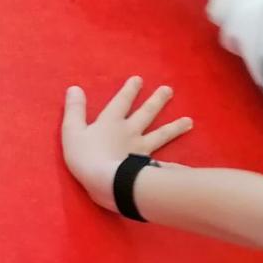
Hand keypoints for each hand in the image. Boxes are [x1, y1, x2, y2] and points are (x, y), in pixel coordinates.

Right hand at [60, 76, 192, 210]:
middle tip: (169, 90)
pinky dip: (175, 163)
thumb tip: (74, 88)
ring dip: (174, 127)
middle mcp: (130, 132)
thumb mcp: (72, 131)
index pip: (121, 101)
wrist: (106, 182)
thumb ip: (74, 110)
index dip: (130, 90)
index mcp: (111, 122)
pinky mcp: (147, 166)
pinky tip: (185, 163)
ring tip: (189, 121)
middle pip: (146, 114)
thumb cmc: (85, 157)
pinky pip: (164, 162)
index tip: (139, 79)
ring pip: (161, 135)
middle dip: (157, 101)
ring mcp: (141, 149)